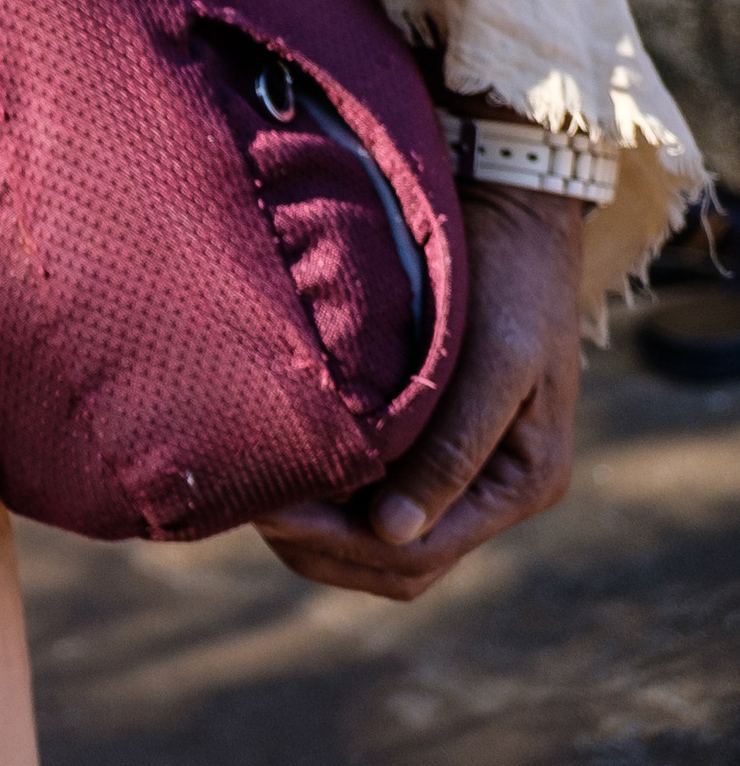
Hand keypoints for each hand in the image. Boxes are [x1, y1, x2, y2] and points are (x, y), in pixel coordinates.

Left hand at [256, 184, 582, 599]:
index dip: (343, 544)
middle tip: (249, 505)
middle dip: (324, 547)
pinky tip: (287, 461)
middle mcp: (491, 488)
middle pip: (399, 562)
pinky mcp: (432, 432)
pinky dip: (333, 493)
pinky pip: (378, 490)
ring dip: (322, 529)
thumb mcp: (498, 360)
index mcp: (522, 481)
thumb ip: (453, 448)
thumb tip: (395, 534)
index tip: (271, 509)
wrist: (512, 208)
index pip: (421, 553)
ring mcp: (462, 464)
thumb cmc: (509, 276)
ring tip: (256, 491)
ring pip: (382, 537)